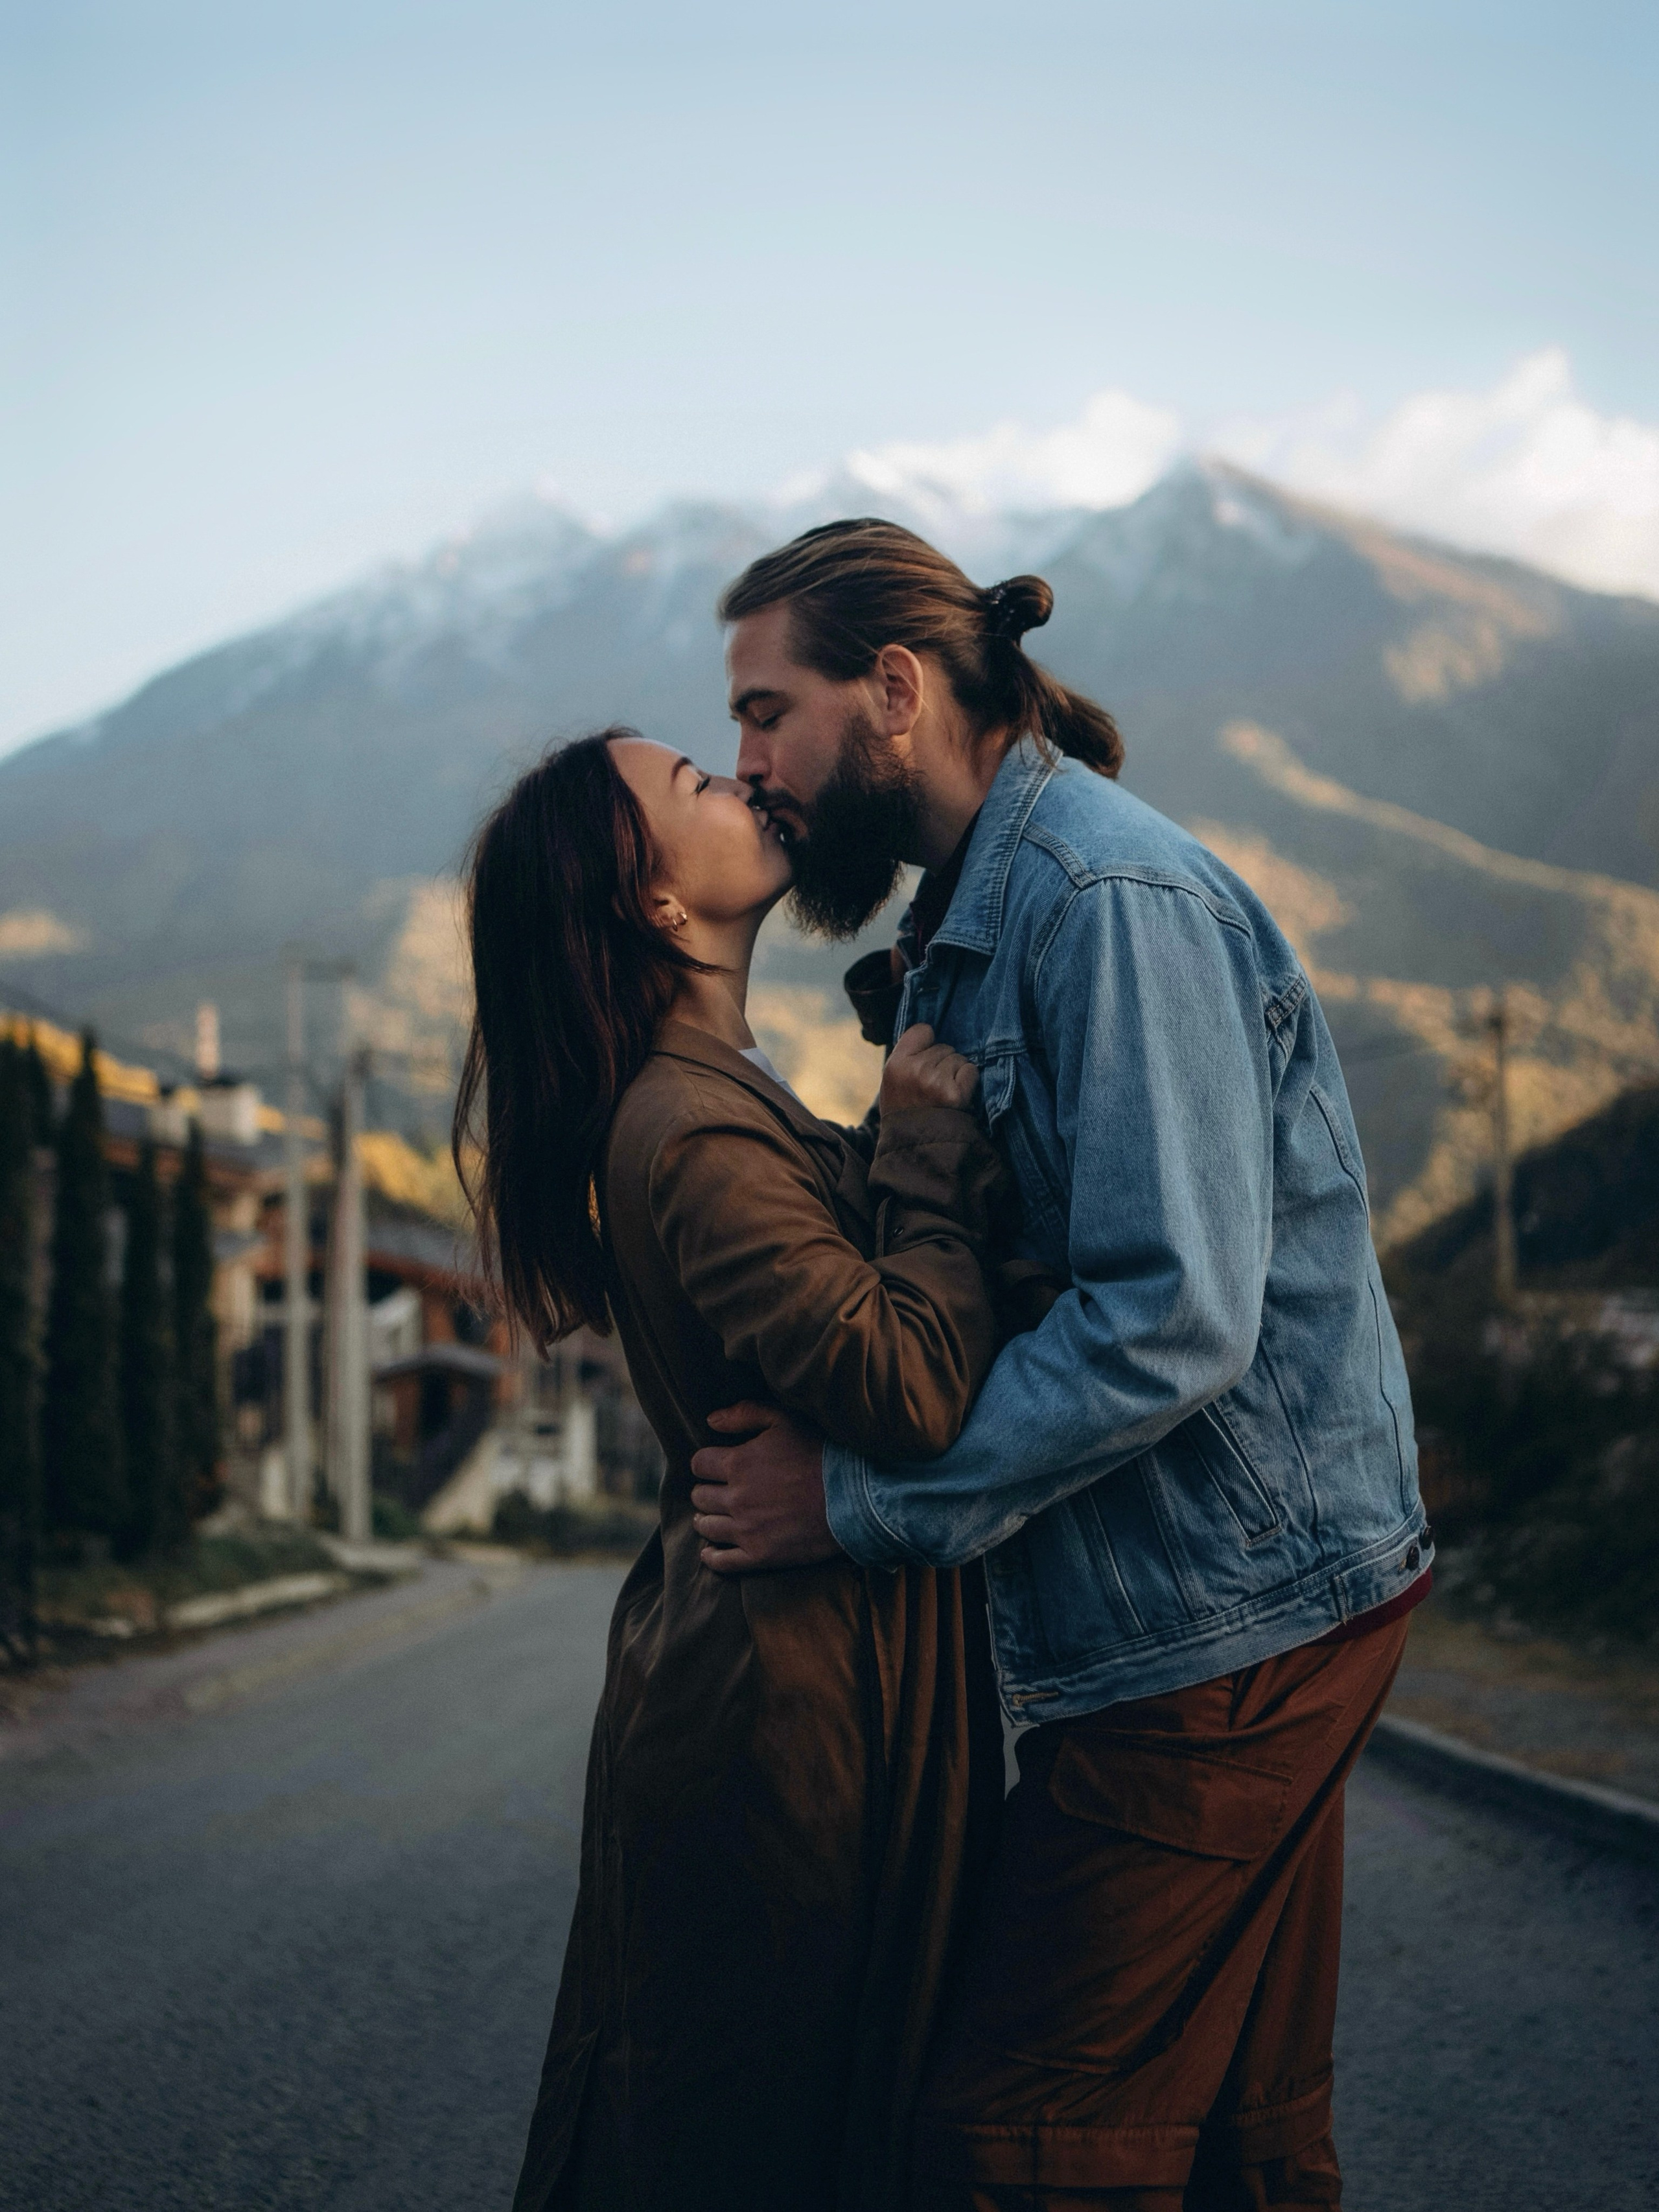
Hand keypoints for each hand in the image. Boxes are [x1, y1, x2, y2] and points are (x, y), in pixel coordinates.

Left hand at [689, 1403, 842, 1574]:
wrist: (856, 1497)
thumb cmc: (822, 1454)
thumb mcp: (786, 1420)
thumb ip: (745, 1414)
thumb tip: (711, 1421)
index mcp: (739, 1463)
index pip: (699, 1464)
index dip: (706, 1463)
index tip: (715, 1466)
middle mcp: (736, 1498)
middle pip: (700, 1496)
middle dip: (707, 1490)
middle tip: (718, 1491)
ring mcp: (747, 1530)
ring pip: (707, 1527)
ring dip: (706, 1520)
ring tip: (714, 1517)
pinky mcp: (760, 1556)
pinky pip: (721, 1562)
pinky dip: (711, 1557)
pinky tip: (710, 1552)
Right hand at [880, 1023, 978, 1114]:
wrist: (916, 1149)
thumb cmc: (906, 1114)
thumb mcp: (893, 1083)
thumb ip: (907, 1058)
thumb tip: (931, 1034)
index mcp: (895, 1065)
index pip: (923, 1030)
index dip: (928, 1043)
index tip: (926, 1058)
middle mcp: (914, 1069)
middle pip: (944, 1047)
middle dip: (943, 1063)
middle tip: (934, 1088)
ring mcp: (934, 1081)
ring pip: (959, 1059)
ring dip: (956, 1074)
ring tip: (944, 1095)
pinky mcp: (954, 1094)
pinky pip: (970, 1071)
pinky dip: (968, 1082)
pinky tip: (956, 1097)